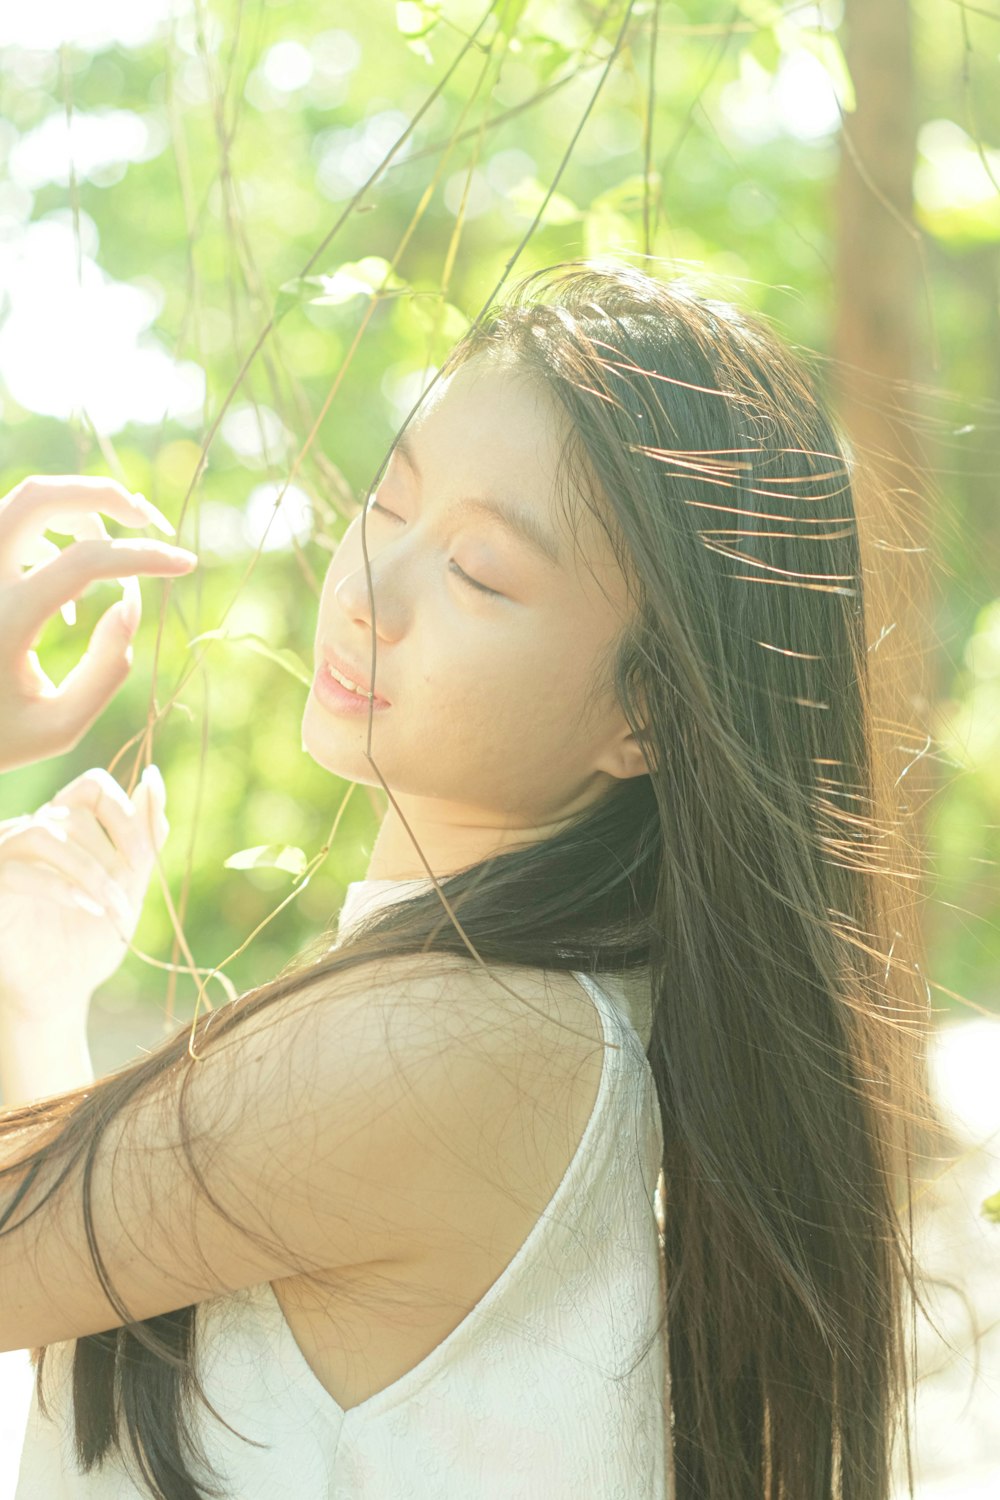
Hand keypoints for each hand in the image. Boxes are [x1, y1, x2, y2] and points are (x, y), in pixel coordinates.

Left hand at [0, 474, 198, 772]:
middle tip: (145, 518)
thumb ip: (105, 671)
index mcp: (5, 619)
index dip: (144, 556)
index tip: (186, 564)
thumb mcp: (59, 727)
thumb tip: (129, 604)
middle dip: (102, 494)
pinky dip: (54, 539)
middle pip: (41, 496)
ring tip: (113, 557)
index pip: (85, 562)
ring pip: (26, 502)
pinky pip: (15, 528)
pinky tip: (73, 594)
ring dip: (78, 512)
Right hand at [0, 765, 168, 1026]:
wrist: (58, 994)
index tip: (144, 858)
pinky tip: (87, 910)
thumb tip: (154, 776)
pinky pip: (16, 869)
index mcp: (65, 828)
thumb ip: (143, 838)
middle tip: (128, 901)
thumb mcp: (128, 888)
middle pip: (74, 813)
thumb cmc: (90, 940)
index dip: (123, 811)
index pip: (91, 785)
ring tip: (110, 908)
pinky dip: (59, 886)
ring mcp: (5, 858)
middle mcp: (30, 833)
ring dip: (88, 871)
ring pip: (43, 832)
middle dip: (112, 857)